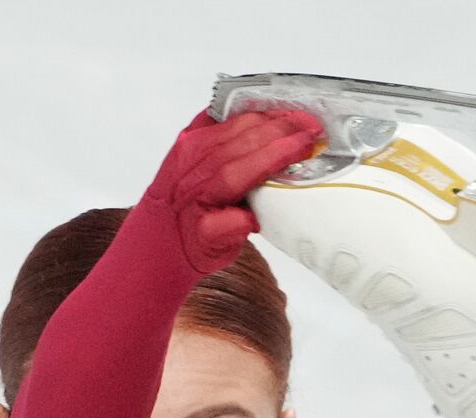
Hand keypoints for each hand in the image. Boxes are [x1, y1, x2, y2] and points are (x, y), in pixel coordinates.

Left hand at [139, 108, 321, 274]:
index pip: (242, 169)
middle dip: (283, 128)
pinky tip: (270, 110)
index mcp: (201, 194)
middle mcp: (192, 164)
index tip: (307, 144)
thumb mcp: (212, 250)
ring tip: (301, 117)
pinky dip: (247, 110)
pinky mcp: (188, 135)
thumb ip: (226, 232)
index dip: (278, 153)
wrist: (160, 235)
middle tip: (315, 127)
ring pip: (235, 122)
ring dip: (271, 116)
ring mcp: (188, 146)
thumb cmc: (192, 244)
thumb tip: (247, 219)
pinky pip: (221, 114)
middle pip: (243, 138)